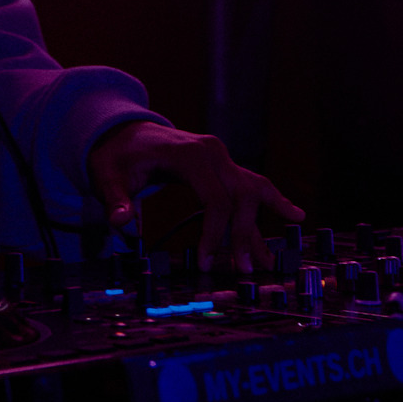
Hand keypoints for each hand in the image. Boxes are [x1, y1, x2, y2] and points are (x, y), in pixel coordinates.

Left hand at [87, 121, 304, 273]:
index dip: (215, 232)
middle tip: (243, 269)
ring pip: (253, 190)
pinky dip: (274, 199)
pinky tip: (296, 216)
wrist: (125, 132)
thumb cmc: (118, 155)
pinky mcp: (224, 165)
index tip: (208, 261)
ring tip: (270, 258)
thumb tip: (123, 224)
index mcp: (187, 155)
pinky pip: (253, 182)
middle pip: (241, 196)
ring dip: (262, 224)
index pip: (215, 198)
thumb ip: (115, 199)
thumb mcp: (106, 174)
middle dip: (244, 234)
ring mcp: (221, 157)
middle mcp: (211, 152)